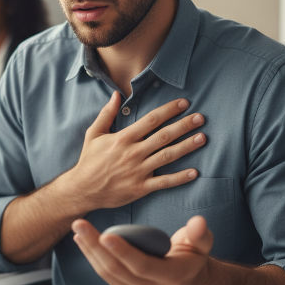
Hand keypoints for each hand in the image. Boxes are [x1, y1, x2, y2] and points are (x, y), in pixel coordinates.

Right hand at [67, 91, 205, 209]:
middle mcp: (133, 153)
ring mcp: (138, 171)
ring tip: (202, 138)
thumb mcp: (93, 134)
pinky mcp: (140, 188)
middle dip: (183, 125)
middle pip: (163, 136)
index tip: (183, 103)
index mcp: (123, 139)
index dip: (168, 110)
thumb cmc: (89, 161)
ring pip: (167, 156)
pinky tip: (195, 172)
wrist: (82, 189)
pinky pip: (164, 182)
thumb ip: (107, 114)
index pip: (150, 120)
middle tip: (200, 118)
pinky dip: (180, 178)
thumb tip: (116, 94)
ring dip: (186, 147)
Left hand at [72, 216, 213, 284]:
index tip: (106, 235)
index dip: (123, 252)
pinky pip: (106, 275)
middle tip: (81, 226)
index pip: (142, 266)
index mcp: (170, 277)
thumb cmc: (193, 259)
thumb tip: (198, 222)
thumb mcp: (202, 244)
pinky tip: (83, 242)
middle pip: (117, 269)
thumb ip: (200, 233)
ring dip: (89, 251)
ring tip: (79, 230)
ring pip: (107, 273)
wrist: (190, 282)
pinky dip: (92, 258)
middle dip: (95, 246)